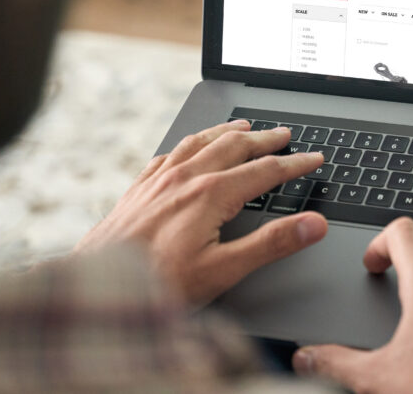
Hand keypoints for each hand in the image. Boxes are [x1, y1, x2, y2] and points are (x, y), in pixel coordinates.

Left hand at [75, 120, 327, 306]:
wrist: (98, 287)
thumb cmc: (159, 284)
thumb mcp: (224, 270)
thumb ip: (272, 244)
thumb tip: (312, 224)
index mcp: (211, 194)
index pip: (265, 171)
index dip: (295, 164)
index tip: (315, 159)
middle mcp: (185, 178)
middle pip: (234, 146)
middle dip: (264, 138)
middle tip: (285, 134)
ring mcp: (159, 180)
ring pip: (201, 142)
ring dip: (228, 131)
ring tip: (244, 126)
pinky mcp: (140, 188)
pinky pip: (170, 152)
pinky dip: (191, 143)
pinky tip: (190, 147)